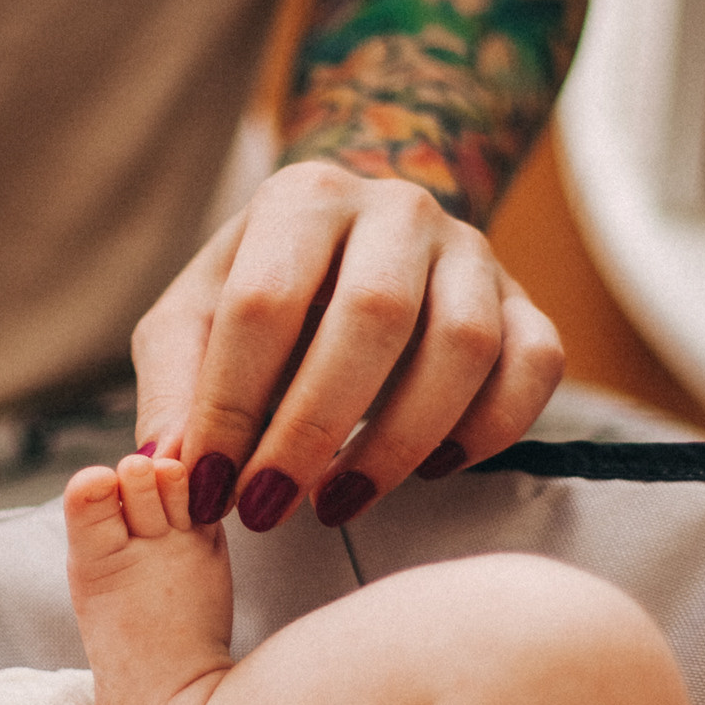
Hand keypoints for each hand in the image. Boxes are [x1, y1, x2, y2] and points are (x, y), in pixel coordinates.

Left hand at [131, 161, 562, 531]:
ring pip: (462, 346)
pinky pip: (534, 366)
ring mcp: (472, 251)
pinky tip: (429, 469)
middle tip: (268, 508)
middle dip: (312, 430)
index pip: (264, 303)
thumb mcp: (190, 326)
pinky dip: (487, 431)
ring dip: (397, 443)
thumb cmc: (259, 299)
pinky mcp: (525, 300)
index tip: (208, 488)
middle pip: (372, 317)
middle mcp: (397, 209)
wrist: (348, 248)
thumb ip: (173, 388)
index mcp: (303, 196)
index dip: (230, 407)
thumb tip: (169, 465)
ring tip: (338, 501)